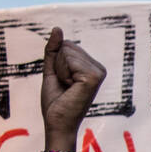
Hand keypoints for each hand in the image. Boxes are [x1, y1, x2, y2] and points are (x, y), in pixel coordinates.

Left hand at [41, 27, 106, 151]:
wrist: (57, 123)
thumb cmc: (55, 101)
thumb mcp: (52, 70)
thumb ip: (54, 49)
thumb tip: (57, 28)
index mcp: (92, 67)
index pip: (67, 45)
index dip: (57, 62)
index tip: (63, 82)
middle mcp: (99, 68)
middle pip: (68, 46)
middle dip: (58, 65)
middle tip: (64, 85)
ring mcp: (98, 72)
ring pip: (67, 52)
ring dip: (59, 70)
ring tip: (67, 88)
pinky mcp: (93, 77)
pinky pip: (69, 59)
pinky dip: (62, 73)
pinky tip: (70, 88)